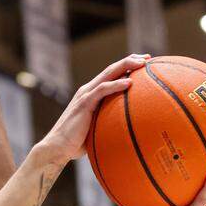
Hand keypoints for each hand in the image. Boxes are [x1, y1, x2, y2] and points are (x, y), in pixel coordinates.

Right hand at [34, 55, 150, 167]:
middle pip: (112, 69)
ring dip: (126, 66)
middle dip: (131, 60)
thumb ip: (107, 124)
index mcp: (91, 94)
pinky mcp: (84, 103)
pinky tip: (129, 83)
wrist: (57, 148)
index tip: (144, 65)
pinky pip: (103, 90)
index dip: (127, 67)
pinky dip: (116, 85)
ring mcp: (85, 95)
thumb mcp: (96, 130)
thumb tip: (125, 133)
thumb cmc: (76, 144)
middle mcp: (88, 90)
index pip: (111, 75)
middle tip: (148, 58)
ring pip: (108, 73)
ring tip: (143, 64)